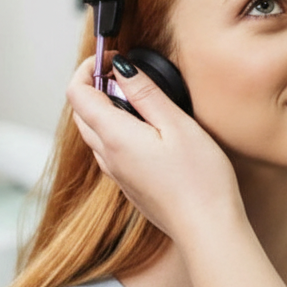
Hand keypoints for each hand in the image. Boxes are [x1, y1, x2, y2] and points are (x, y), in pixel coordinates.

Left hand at [67, 57, 241, 242]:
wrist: (207, 229)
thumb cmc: (200, 180)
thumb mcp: (176, 124)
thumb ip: (145, 93)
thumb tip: (120, 68)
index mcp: (114, 136)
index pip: (78, 93)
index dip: (88, 68)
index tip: (111, 57)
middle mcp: (108, 157)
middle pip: (82, 112)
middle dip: (95, 86)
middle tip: (124, 74)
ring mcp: (118, 175)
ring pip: (95, 133)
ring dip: (105, 109)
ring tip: (137, 100)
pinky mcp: (131, 187)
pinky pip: (110, 152)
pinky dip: (116, 132)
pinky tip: (146, 133)